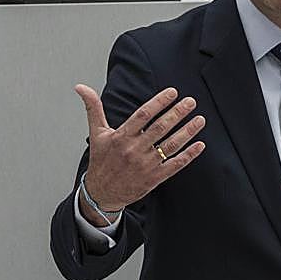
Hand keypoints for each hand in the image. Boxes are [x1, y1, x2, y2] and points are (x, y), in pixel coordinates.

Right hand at [76, 84, 205, 225]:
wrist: (101, 193)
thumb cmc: (101, 160)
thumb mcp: (97, 133)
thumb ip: (93, 108)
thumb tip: (80, 87)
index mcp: (121, 137)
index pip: (143, 115)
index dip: (159, 102)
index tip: (173, 92)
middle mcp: (134, 150)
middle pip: (160, 128)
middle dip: (177, 113)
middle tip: (191, 102)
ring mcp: (145, 164)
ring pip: (170, 145)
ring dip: (187, 132)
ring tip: (200, 119)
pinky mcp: (154, 178)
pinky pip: (174, 165)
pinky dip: (188, 155)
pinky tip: (200, 145)